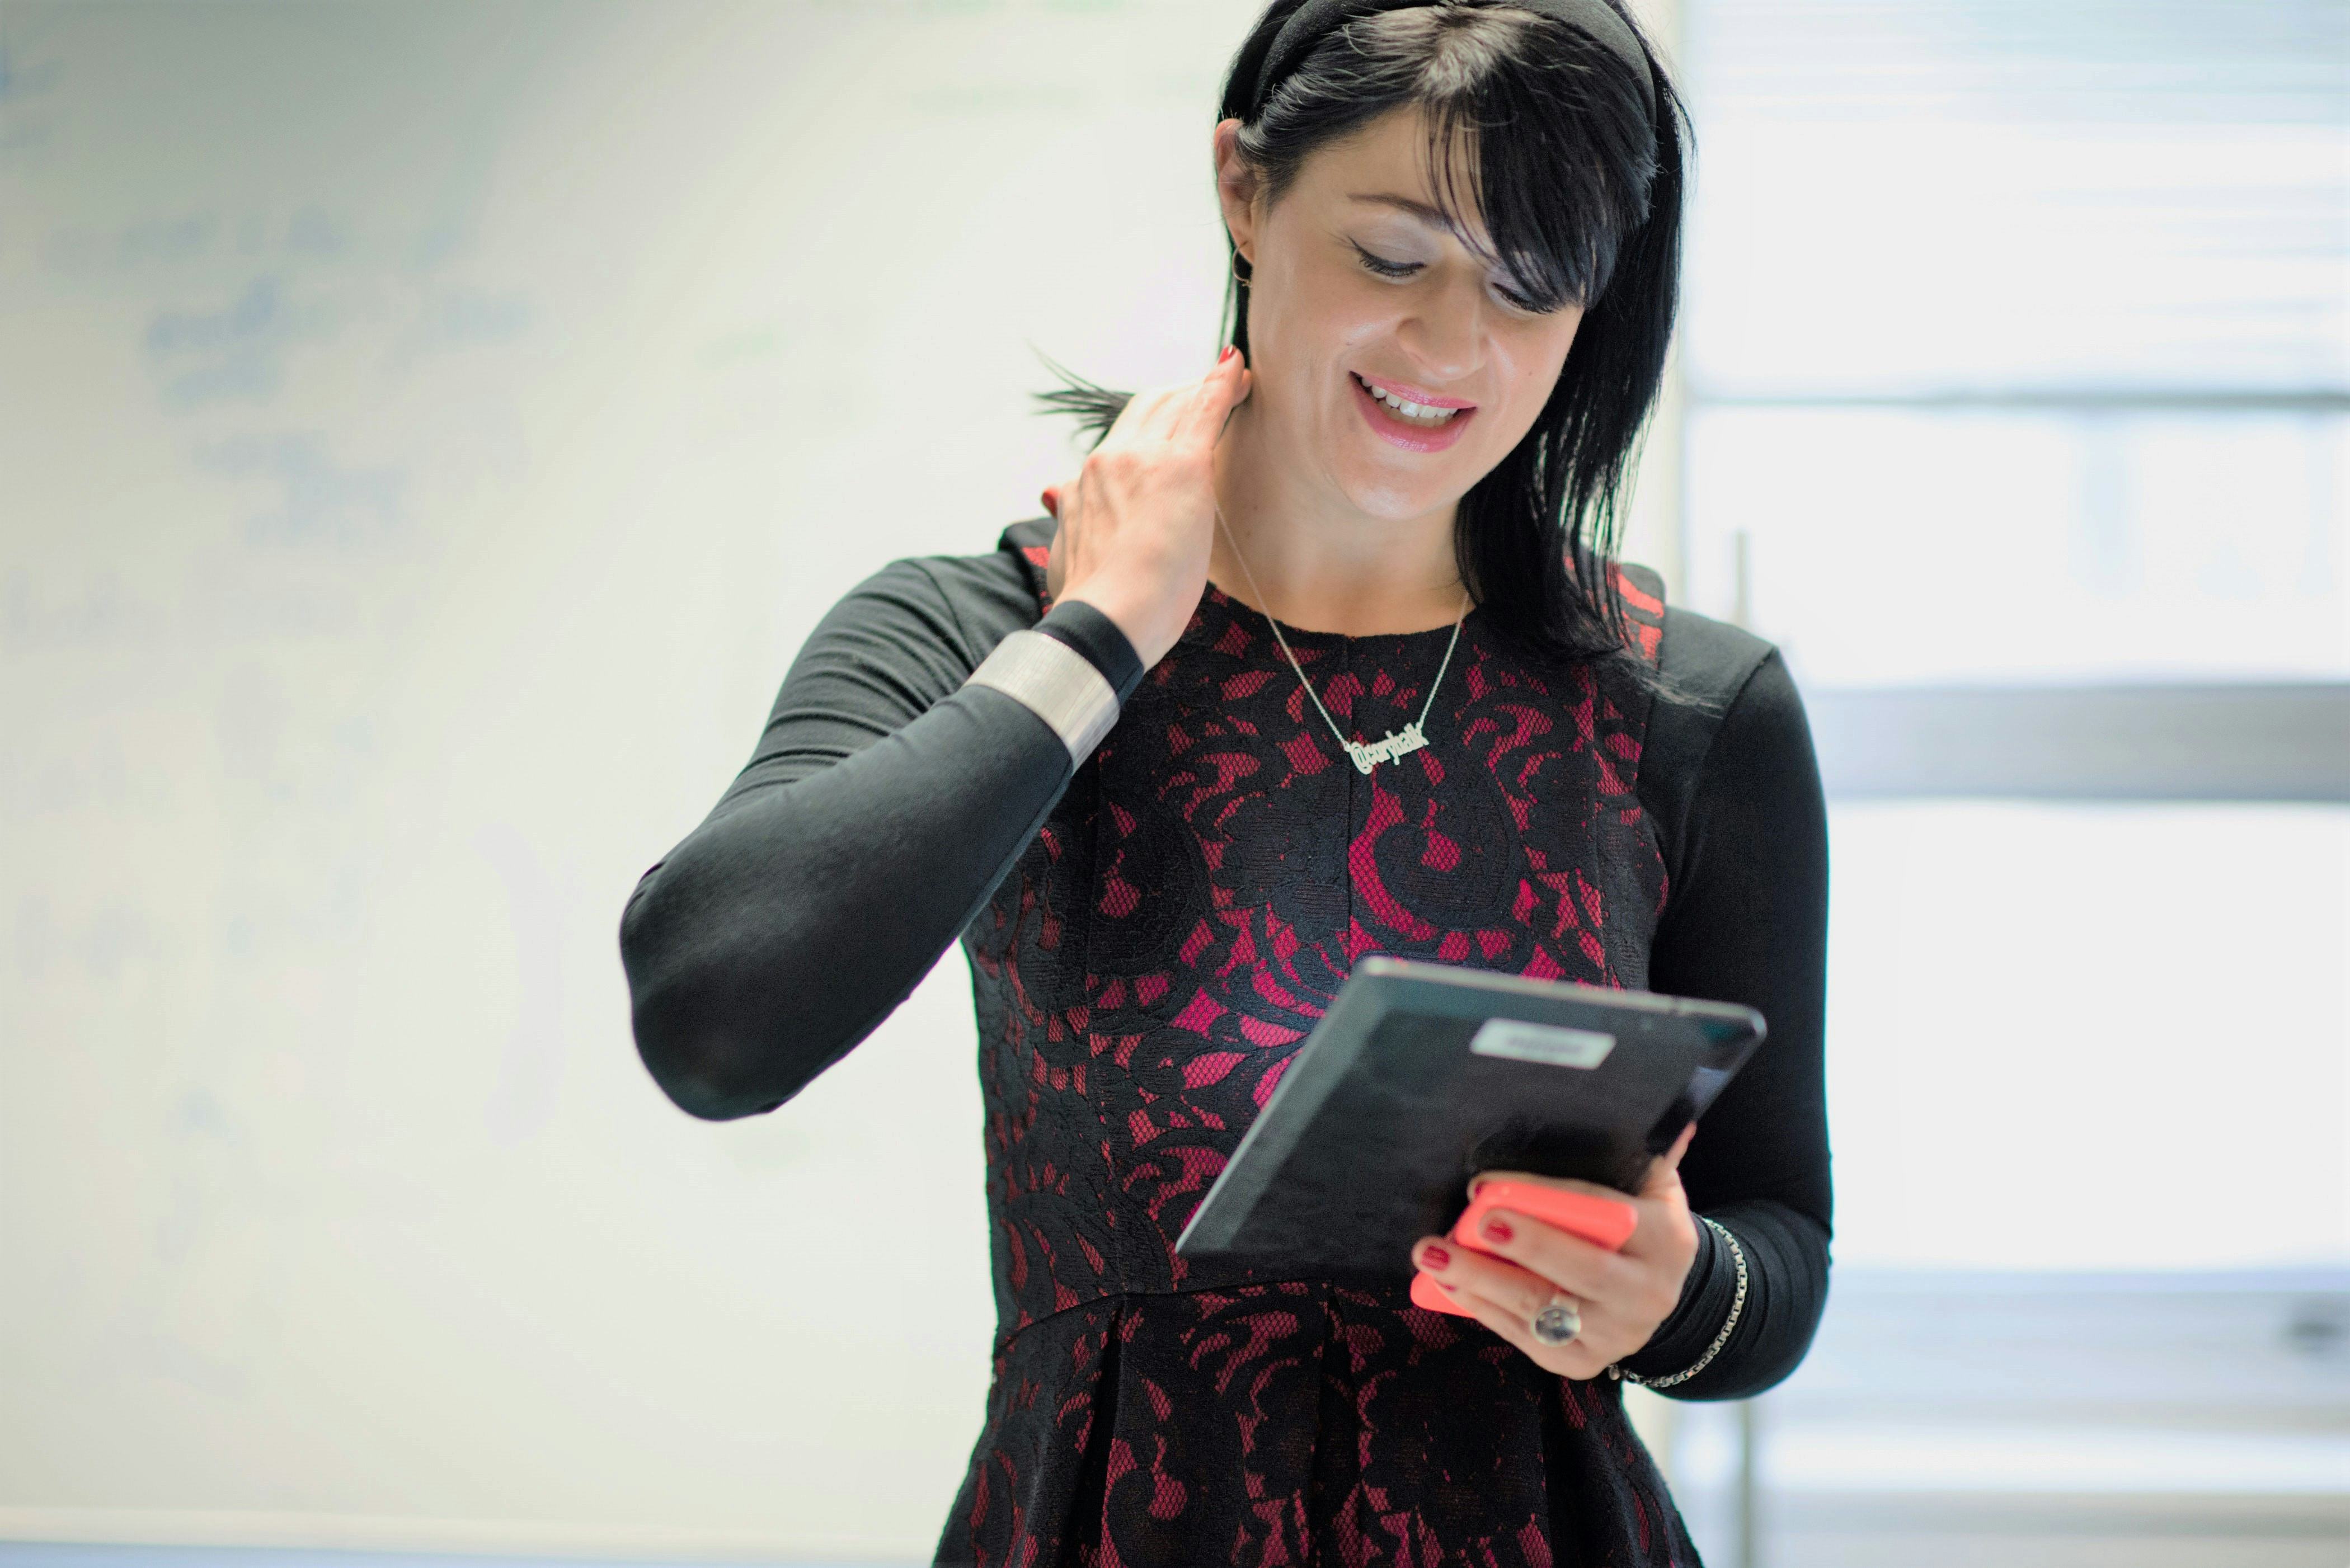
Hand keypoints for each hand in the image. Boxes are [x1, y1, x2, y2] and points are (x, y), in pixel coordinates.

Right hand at [1039, 345, 1252, 668]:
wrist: (1104, 618)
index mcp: (1085, 482)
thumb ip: (1068, 517)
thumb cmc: (1092, 603)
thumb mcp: (1067, 552)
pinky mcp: (1181, 465)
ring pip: (1177, 404)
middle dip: (1179, 395)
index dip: (1152, 418)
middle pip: (1149, 408)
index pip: (1123, 436)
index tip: (1170, 410)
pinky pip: (1206, 409)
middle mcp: (1109, 459)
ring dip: (1205, 387)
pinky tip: (1238, 371)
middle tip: (1209, 390)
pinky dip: (1223, 384)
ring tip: (1234, 379)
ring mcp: (1144, 458)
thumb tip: (1053, 494)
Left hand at [1409, 1123, 1700, 1380]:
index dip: (1546, 1198)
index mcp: (1666, 1241)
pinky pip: (1525, 1338)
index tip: (1491, 1184)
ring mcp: (1613, 1336)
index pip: (1602, 1213)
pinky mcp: (1580, 1362)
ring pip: (1542, 1310)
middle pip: (1581, 1271)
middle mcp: (1645, 1295)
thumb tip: (1666, 1112)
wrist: (1661, 1294)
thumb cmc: (1642, 1227)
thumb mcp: (1655, 1189)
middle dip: (1525, 1247)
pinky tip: (1448, 1283)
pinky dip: (1483, 1310)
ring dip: (1481, 1281)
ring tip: (1433, 1254)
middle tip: (1474, 1223)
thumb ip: (1648, 1154)